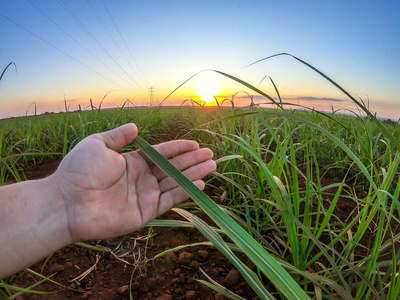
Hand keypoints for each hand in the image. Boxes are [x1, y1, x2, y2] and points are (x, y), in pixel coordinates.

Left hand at [52, 123, 215, 241]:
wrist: (67, 202)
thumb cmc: (78, 171)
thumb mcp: (97, 144)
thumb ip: (118, 136)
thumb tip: (135, 126)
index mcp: (132, 161)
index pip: (162, 153)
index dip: (179, 148)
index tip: (195, 144)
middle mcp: (141, 178)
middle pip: (173, 167)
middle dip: (192, 160)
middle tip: (211, 154)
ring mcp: (144, 196)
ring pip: (175, 183)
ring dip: (194, 174)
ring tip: (212, 166)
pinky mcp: (145, 213)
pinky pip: (169, 201)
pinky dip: (185, 193)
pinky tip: (199, 184)